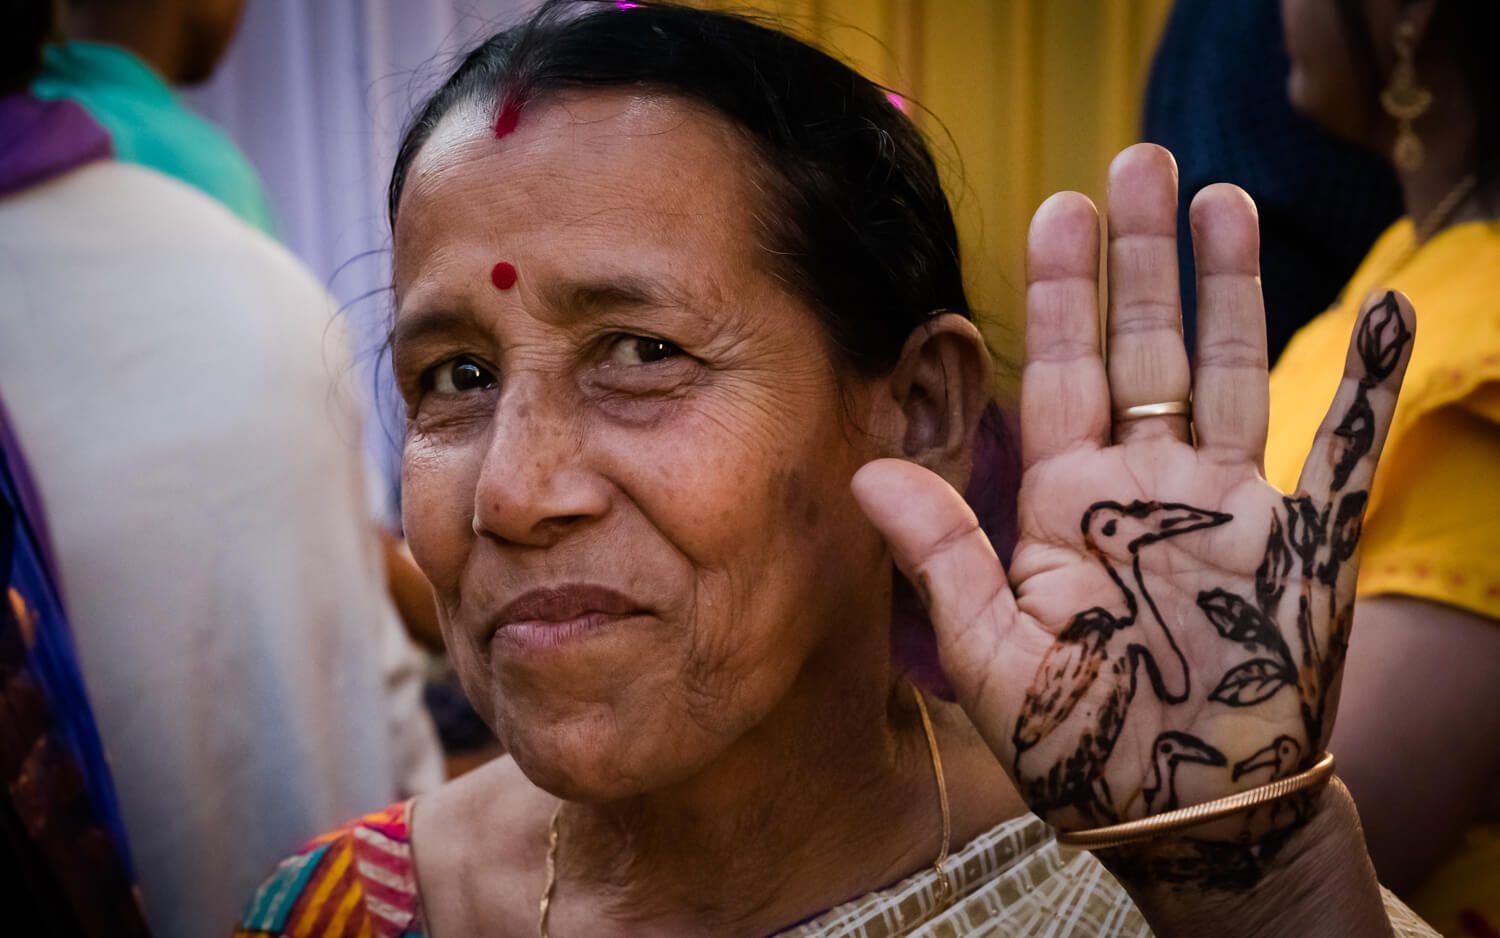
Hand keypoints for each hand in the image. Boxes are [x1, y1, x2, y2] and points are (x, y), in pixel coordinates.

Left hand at [853, 145, 1414, 887]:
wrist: (1184, 810)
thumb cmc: (1081, 744)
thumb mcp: (993, 654)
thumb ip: (942, 557)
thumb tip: (865, 471)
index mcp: (1064, 507)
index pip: (1062, 374)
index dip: (1061, 292)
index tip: (1056, 209)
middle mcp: (1143, 489)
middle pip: (1142, 349)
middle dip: (1138, 259)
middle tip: (1136, 163)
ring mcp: (1226, 506)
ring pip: (1225, 371)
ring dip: (1227, 287)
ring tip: (1220, 199)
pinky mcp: (1300, 540)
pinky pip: (1342, 449)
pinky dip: (1368, 386)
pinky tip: (1388, 316)